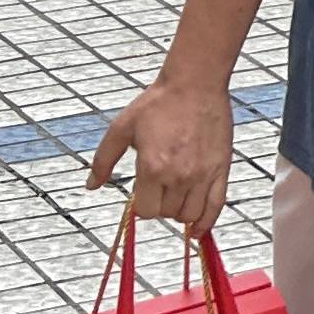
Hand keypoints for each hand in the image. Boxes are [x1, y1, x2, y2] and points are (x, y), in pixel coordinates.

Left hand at [87, 74, 233, 234]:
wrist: (195, 84)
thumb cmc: (158, 102)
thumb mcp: (121, 128)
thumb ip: (103, 160)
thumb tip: (92, 185)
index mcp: (153, 167)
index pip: (146, 211)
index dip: (141, 205)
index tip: (142, 193)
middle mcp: (179, 175)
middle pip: (167, 214)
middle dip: (160, 206)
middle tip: (159, 188)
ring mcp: (203, 174)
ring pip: (190, 214)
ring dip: (180, 212)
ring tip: (175, 197)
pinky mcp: (222, 169)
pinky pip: (216, 206)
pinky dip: (206, 222)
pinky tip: (197, 229)